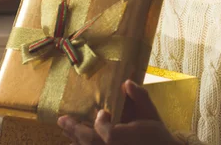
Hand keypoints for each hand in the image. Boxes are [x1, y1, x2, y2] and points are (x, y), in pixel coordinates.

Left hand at [58, 79, 181, 144]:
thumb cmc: (158, 136)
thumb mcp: (152, 114)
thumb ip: (140, 98)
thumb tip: (126, 82)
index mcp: (129, 138)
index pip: (109, 135)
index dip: (101, 124)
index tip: (102, 112)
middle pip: (92, 143)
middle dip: (76, 130)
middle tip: (63, 120)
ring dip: (76, 140)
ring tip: (65, 128)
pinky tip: (74, 142)